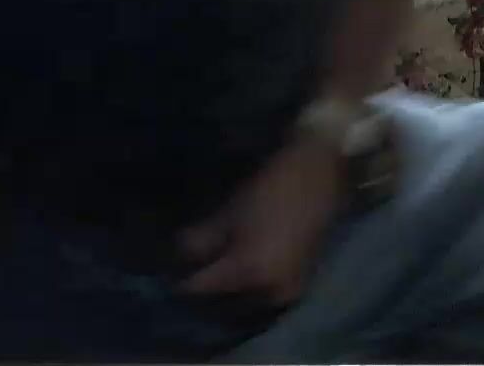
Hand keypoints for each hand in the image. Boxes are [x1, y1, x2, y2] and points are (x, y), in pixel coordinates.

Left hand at [180, 137, 341, 305]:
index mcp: (248, 272)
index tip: (166, 281)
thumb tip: (177, 256)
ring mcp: (289, 292)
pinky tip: (237, 280)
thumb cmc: (268, 191)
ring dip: (228, 298)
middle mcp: (270, 291)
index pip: (202, 287)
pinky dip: (250, 294)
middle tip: (188, 282)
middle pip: (226, 304)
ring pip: (248, 305)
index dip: (182, 284)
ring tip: (211, 283)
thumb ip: (200, 241)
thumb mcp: (228, 215)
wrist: (316, 179)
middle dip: (206, 296)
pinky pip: (267, 299)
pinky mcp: (300, 286)